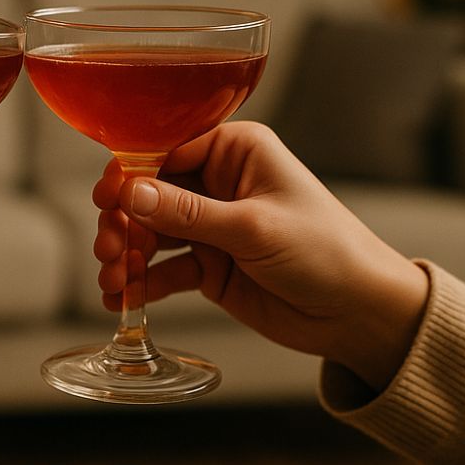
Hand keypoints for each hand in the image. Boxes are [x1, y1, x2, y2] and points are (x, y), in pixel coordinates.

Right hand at [93, 122, 428, 392]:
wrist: (359, 314)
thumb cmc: (326, 252)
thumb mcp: (253, 228)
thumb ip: (188, 213)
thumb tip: (130, 194)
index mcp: (236, 152)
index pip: (166, 149)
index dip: (130, 174)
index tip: (106, 199)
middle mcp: (219, 183)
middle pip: (149, 194)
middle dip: (124, 222)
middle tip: (109, 250)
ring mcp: (211, 226)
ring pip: (151, 233)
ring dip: (127, 255)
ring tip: (114, 281)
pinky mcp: (209, 266)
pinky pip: (164, 269)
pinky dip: (142, 283)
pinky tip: (123, 300)